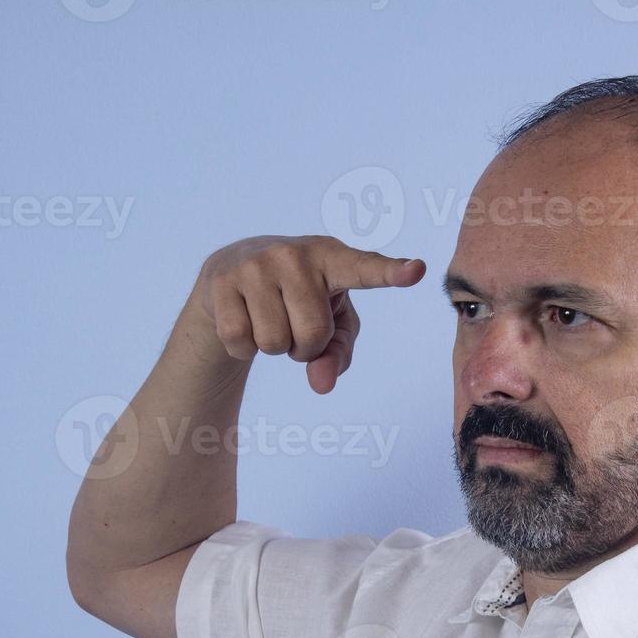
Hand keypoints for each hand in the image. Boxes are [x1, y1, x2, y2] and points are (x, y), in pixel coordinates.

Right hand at [187, 234, 424, 393]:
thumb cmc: (297, 299)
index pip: (365, 269)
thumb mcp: (329, 323)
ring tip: (268, 317)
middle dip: (304, 345)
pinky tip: (242, 319)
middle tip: (293, 322)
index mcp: (333, 257)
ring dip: (274, 346)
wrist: (229, 274)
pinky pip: (240, 340)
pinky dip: (242, 347)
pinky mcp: (222, 280)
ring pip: (275, 342)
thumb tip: (322, 384)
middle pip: (312, 334)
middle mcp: (295, 253)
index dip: (391, 272)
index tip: (415, 271)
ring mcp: (256, 264)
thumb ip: (338, 353)